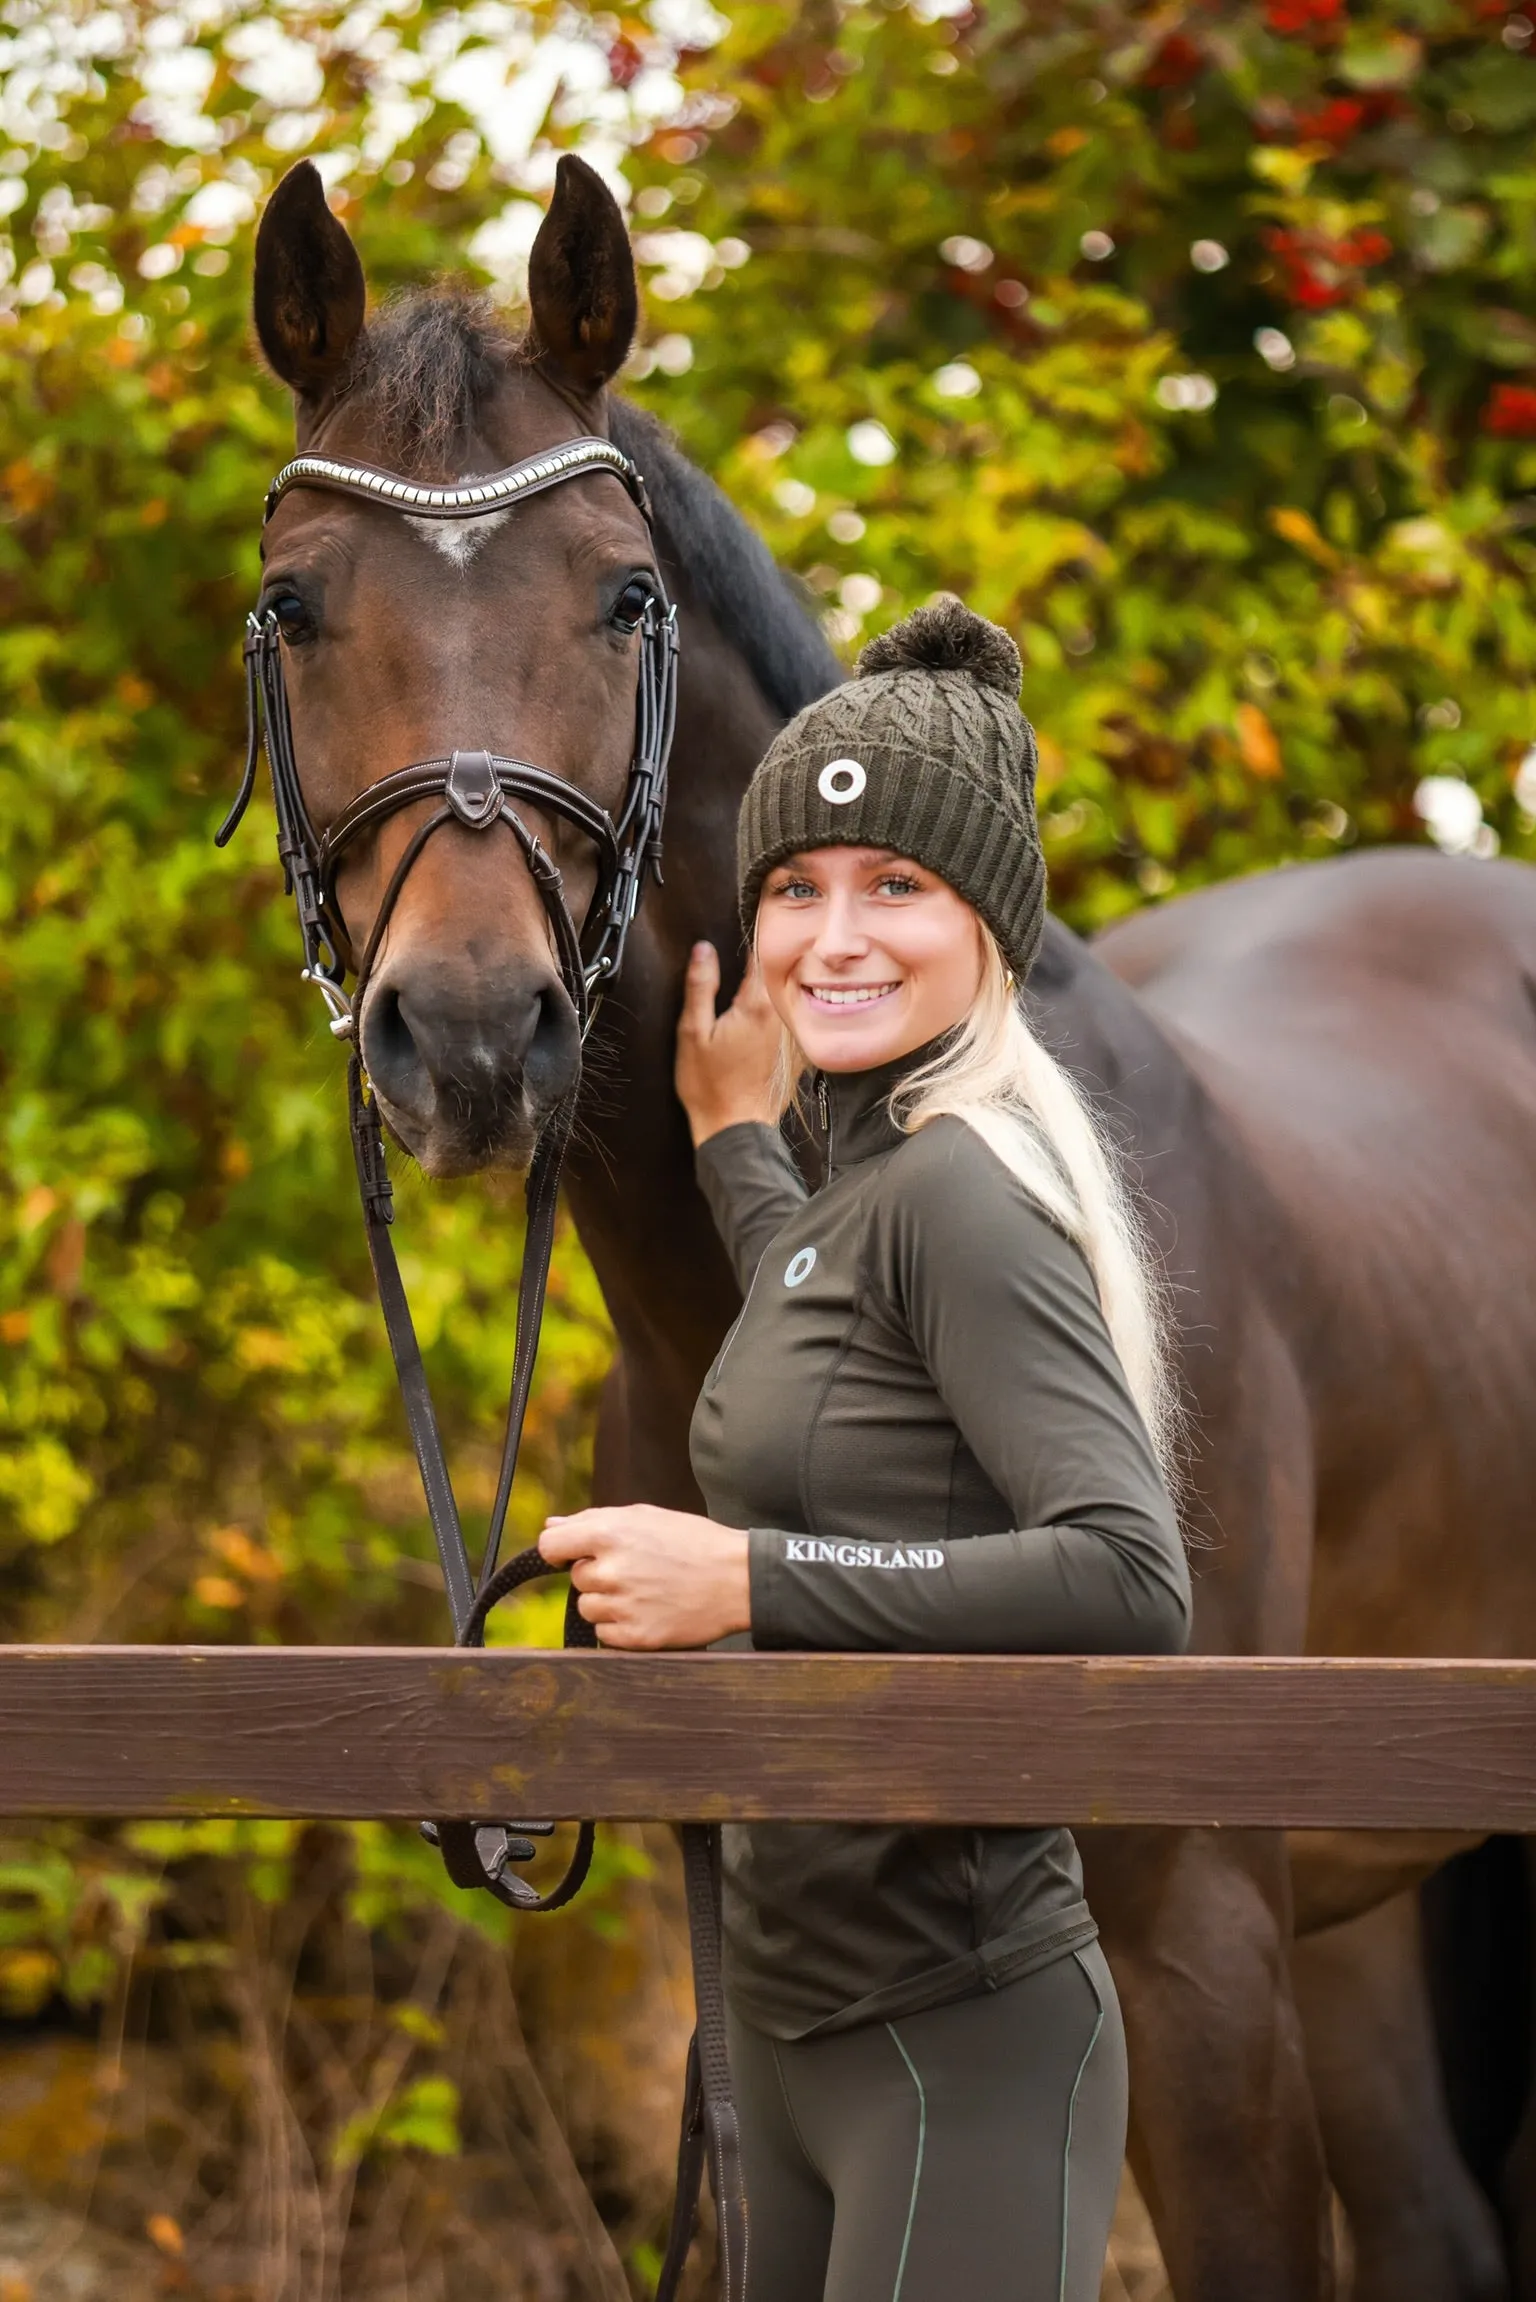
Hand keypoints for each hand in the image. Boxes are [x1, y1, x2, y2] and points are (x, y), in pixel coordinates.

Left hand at [538, 1504, 751, 1648]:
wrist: (738, 1579)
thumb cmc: (693, 1542)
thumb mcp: (646, 1516)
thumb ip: (593, 1520)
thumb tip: (552, 1525)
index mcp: (611, 1533)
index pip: (550, 1544)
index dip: (558, 1549)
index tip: (570, 1554)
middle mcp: (611, 1570)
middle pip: (576, 1578)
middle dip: (598, 1573)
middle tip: (636, 1569)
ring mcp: (623, 1606)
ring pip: (588, 1607)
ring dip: (607, 1601)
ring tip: (644, 1590)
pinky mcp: (635, 1637)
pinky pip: (604, 1633)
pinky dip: (620, 1625)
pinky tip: (648, 1610)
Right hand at [674, 941, 782, 1148]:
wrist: (736, 1129)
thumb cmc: (709, 1086)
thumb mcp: (692, 1033)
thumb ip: (700, 987)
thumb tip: (703, 949)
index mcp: (756, 1006)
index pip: (759, 954)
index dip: (751, 934)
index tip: (745, 917)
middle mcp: (780, 1016)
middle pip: (774, 972)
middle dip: (761, 954)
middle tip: (750, 931)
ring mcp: (789, 1035)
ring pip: (781, 994)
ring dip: (771, 979)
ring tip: (752, 968)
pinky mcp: (792, 1052)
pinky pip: (785, 1018)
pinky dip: (777, 1007)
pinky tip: (758, 1012)